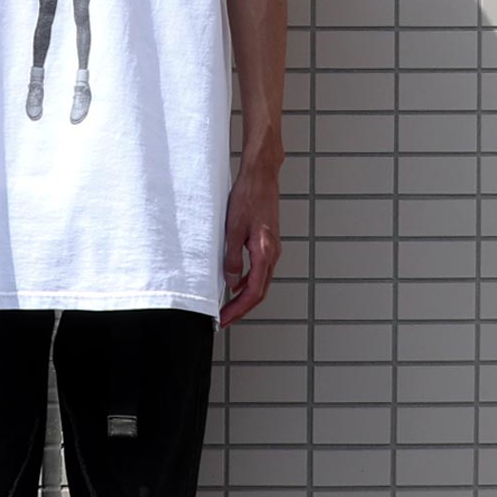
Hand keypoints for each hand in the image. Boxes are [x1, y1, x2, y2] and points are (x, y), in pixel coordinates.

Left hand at [219, 163, 280, 328]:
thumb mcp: (233, 228)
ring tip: (227, 307)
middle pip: (259, 292)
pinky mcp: (267, 244)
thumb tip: (230, 282)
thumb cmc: (249, 196)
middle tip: (224, 319)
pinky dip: (247, 282)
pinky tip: (234, 284)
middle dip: (241, 309)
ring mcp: (272, 249)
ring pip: (260, 282)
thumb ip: (232, 258)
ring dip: (244, 297)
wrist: (262, 176)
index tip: (225, 319)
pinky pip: (259, 270)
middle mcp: (272, 254)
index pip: (254, 292)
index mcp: (265, 252)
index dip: (239, 309)